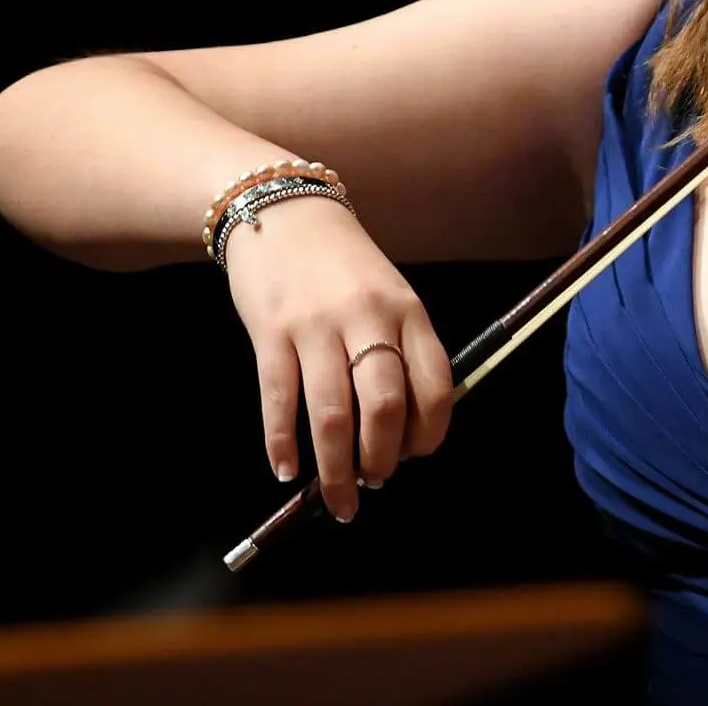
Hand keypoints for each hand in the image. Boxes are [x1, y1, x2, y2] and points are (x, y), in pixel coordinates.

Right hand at [222, 197, 454, 521]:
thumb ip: (400, 346)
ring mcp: (316, 326)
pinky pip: (279, 400)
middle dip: (382, 459)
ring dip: (337, 469)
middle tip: (375, 481)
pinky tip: (286, 469)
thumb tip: (404, 424)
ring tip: (340, 498)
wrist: (283, 209)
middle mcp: (367, 318)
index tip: (416, 456)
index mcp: (407, 310)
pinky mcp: (271, 332)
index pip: (435, 384)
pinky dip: (282, 443)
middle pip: (385, 406)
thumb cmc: (343, 262)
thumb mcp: (389, 293)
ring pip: (332, 415)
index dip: (430, 432)